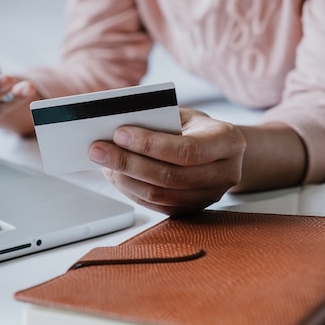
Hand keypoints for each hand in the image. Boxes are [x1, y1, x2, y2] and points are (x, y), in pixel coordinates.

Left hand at [87, 108, 245, 214]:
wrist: (219, 150)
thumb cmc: (195, 127)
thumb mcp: (183, 115)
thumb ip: (157, 120)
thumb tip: (113, 129)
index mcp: (228, 141)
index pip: (187, 150)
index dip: (150, 144)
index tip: (118, 134)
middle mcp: (226, 173)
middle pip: (170, 177)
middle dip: (128, 162)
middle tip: (97, 149)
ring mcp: (209, 196)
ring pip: (159, 195)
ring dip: (124, 178)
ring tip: (101, 161)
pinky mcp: (191, 209)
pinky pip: (155, 205)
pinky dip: (129, 189)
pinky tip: (113, 174)